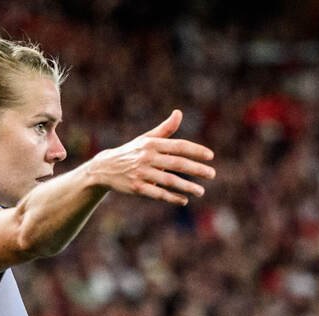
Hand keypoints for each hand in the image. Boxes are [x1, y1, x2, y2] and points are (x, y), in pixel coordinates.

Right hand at [87, 110, 215, 205]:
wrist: (105, 168)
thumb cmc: (131, 152)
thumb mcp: (146, 139)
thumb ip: (165, 129)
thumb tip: (179, 113)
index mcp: (151, 144)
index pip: (178, 146)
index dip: (195, 151)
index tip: (210, 156)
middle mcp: (147, 157)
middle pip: (176, 163)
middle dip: (196, 169)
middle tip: (212, 174)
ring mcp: (141, 173)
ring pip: (169, 180)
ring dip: (187, 186)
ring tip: (201, 191)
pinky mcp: (137, 188)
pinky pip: (158, 194)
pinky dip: (172, 197)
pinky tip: (184, 200)